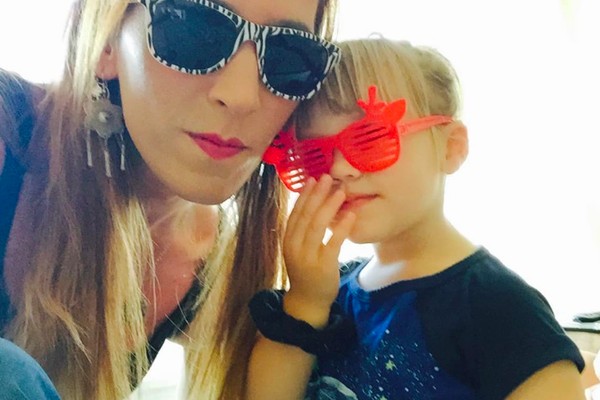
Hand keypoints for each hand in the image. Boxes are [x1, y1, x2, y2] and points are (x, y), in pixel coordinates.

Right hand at [283, 175, 355, 325]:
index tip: (313, 179)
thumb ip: (303, 229)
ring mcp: (308, 257)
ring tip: (340, 191)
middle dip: (317, 195)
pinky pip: (333, 243)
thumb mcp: (299, 248)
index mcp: (288, 239)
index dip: (304, 195)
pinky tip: (350, 215)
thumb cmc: (306, 270)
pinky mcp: (324, 266)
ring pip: (317, 226)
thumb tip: (314, 202)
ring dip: (329, 206)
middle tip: (328, 177)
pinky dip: (341, 227)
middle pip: (306, 216)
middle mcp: (295, 246)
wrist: (308, 301)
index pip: (295, 212)